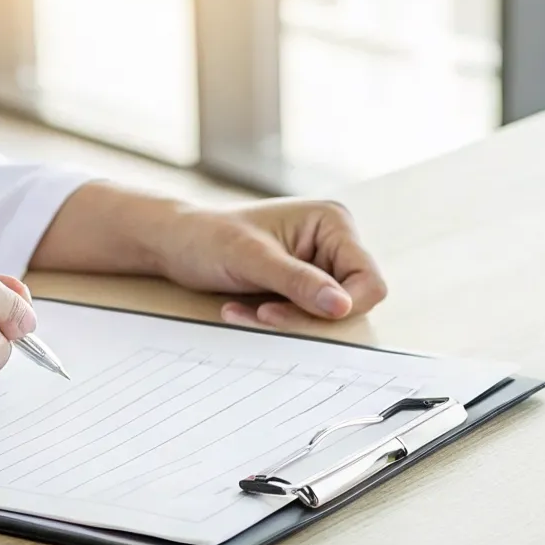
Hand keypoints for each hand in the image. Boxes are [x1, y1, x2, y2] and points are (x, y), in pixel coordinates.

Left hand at [32, 185, 387, 327]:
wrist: (175, 243)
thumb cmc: (208, 236)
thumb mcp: (253, 259)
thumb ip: (300, 282)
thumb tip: (342, 307)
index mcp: (333, 222)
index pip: (368, 281)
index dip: (341, 305)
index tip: (292, 310)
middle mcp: (333, 242)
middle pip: (349, 303)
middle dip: (304, 316)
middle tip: (262, 313)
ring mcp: (319, 266)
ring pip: (326, 316)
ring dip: (286, 322)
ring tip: (246, 310)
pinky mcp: (302, 286)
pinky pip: (304, 319)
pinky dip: (276, 322)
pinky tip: (244, 310)